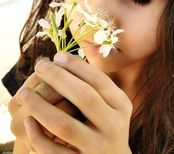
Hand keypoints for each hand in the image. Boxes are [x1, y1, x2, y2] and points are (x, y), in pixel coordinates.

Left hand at [17, 52, 132, 153]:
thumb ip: (97, 86)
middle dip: (60, 78)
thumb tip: (65, 62)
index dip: (78, 66)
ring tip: (24, 93)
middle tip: (41, 65)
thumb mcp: (112, 104)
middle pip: (85, 97)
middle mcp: (113, 125)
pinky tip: (30, 121)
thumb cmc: (107, 123)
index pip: (100, 81)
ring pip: (65, 125)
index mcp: (121, 105)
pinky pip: (54, 152)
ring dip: (41, 107)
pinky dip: (39, 136)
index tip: (58, 56)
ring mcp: (97, 147)